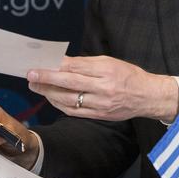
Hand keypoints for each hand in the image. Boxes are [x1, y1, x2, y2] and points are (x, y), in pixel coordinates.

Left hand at [28, 55, 178, 122]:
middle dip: (46, 79)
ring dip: (49, 93)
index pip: (75, 68)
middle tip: (30, 76)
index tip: (38, 64)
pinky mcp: (99, 116)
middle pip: (69, 84)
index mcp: (106, 70)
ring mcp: (101, 104)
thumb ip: (85, 63)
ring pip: (68, 100)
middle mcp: (103, 88)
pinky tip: (51, 98)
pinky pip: (74, 111)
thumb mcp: (109, 62)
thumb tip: (61, 63)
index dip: (54, 67)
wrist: (147, 96)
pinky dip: (59, 104)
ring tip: (36, 86)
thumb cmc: (128, 75)